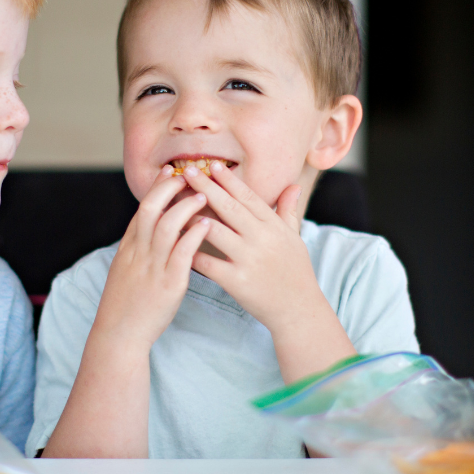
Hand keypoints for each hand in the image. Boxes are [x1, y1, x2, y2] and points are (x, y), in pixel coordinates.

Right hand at [95, 166, 212, 348]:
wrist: (120, 334)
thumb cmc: (126, 304)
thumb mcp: (125, 270)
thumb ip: (138, 248)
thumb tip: (150, 228)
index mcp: (128, 248)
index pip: (142, 209)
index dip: (156, 188)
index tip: (169, 171)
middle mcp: (138, 254)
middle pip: (151, 210)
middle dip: (169, 188)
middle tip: (187, 175)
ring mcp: (152, 268)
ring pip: (167, 227)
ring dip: (185, 207)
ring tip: (203, 195)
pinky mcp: (168, 285)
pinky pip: (182, 254)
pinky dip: (193, 236)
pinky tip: (207, 225)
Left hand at [181, 162, 356, 381]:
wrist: (298, 309)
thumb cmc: (294, 271)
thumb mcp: (295, 238)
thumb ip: (288, 211)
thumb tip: (294, 185)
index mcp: (274, 226)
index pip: (249, 196)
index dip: (229, 180)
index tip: (213, 164)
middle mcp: (262, 239)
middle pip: (229, 207)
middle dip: (206, 187)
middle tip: (187, 171)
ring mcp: (249, 260)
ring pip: (216, 231)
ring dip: (194, 216)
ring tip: (176, 203)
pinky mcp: (238, 282)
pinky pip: (209, 263)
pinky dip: (192, 252)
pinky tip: (176, 242)